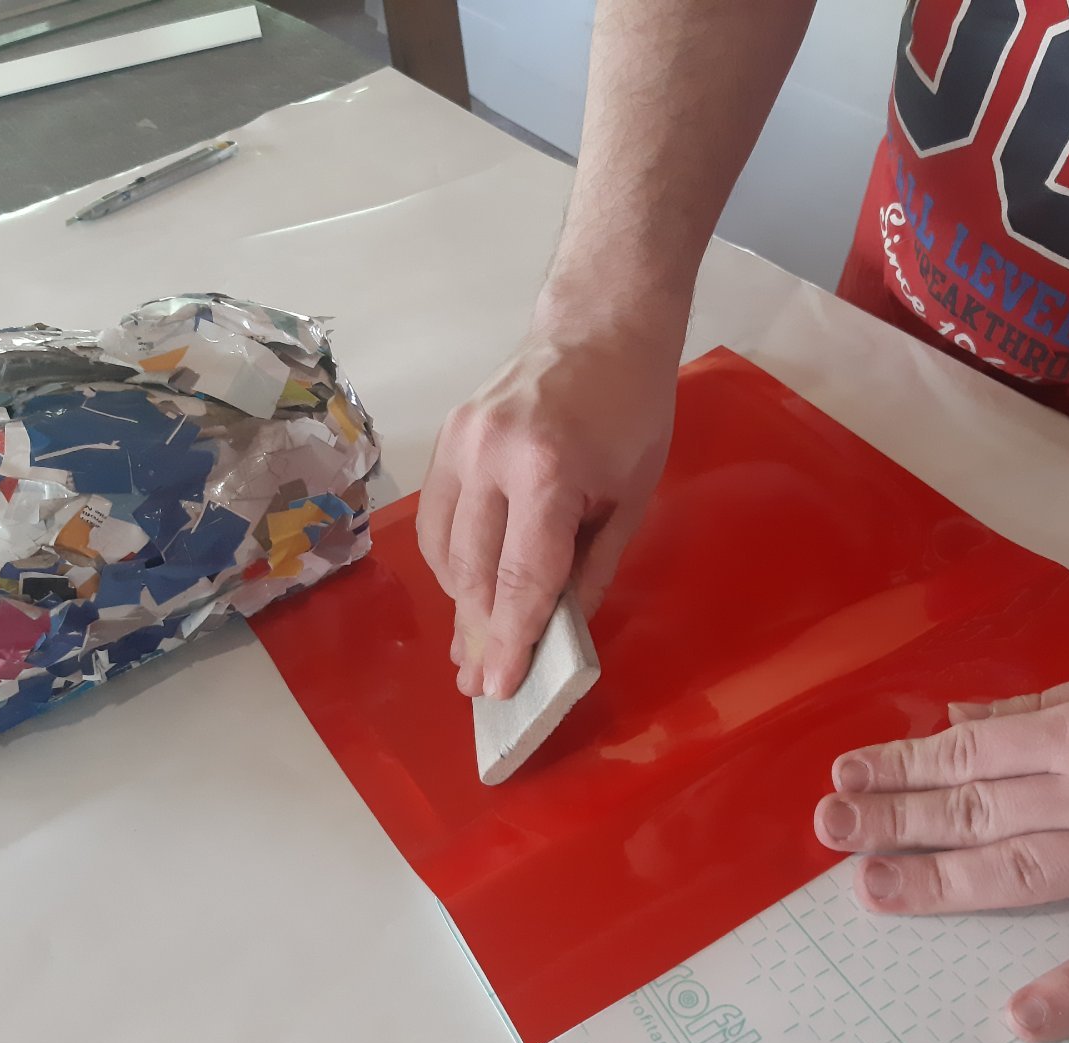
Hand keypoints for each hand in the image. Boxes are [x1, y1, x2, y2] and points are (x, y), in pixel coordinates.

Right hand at [418, 323, 678, 697]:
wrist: (598, 326)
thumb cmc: (632, 411)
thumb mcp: (633, 497)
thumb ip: (592, 569)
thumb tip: (556, 635)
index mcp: (545, 470)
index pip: (520, 578)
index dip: (509, 642)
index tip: (498, 690)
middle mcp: (488, 456)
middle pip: (474, 573)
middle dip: (478, 636)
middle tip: (478, 686)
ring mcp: (457, 443)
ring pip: (445, 551)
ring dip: (460, 605)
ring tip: (472, 649)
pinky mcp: (443, 437)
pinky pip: (435, 519)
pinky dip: (450, 563)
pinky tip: (468, 590)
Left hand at [813, 653, 1068, 1042]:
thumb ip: (1038, 708)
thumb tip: (960, 722)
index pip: (971, 752)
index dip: (903, 766)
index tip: (848, 775)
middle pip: (981, 811)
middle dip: (897, 819)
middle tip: (829, 829)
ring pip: (1026, 874)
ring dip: (943, 883)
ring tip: (873, 888)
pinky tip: (1021, 1016)